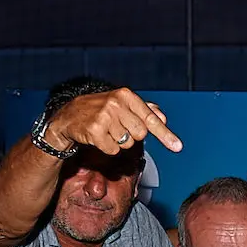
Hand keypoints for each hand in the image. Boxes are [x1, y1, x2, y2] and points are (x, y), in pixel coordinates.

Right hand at [42, 88, 181, 156]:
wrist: (69, 116)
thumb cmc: (98, 110)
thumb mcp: (121, 105)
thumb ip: (144, 110)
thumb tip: (162, 117)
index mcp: (126, 95)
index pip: (150, 119)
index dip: (165, 135)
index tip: (178, 147)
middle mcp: (116, 104)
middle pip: (140, 134)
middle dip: (131, 136)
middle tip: (116, 127)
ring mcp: (105, 117)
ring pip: (126, 144)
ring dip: (118, 142)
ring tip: (105, 131)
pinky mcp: (95, 131)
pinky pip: (113, 150)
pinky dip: (107, 148)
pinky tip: (98, 137)